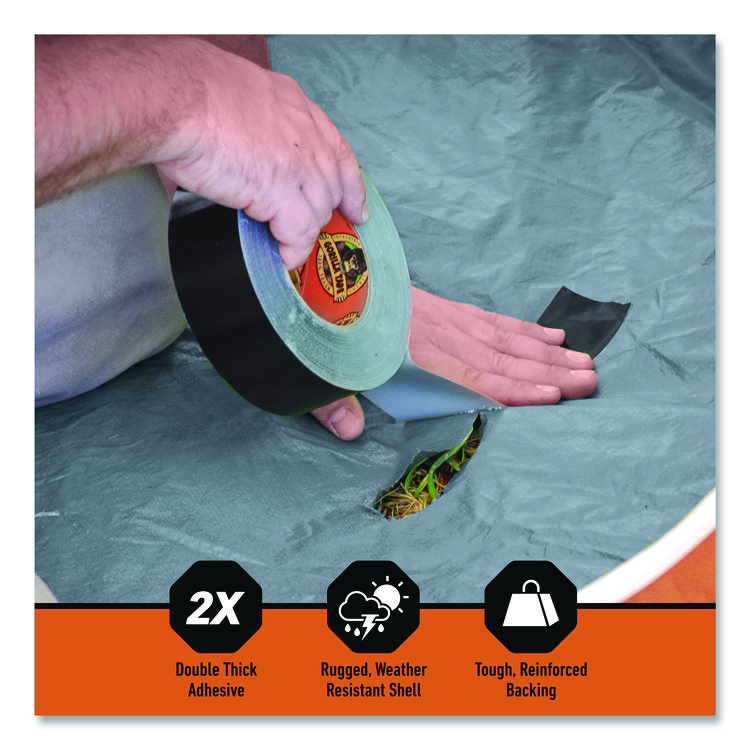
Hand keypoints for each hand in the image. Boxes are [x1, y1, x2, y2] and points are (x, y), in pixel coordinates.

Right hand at [155, 40, 367, 269]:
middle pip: (331, 186)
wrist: (180, 99)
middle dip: (327, 215)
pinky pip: (299, 233)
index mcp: (294, 107)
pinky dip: (291, 250)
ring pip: (318, 212)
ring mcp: (298, 165)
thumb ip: (250, 126)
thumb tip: (233, 153)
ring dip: (302, 233)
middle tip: (314, 233)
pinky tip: (282, 257)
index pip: (337, 150)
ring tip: (284, 244)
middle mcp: (305, 135)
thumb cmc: (190, 91)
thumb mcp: (237, 95)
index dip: (350, 185)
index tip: (355, 205)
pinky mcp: (281, 192)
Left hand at [311, 286, 596, 438]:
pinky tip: (549, 336)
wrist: (325, 271)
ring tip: (582, 362)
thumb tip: (348, 432)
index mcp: (409, 354)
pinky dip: (522, 329)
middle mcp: (436, 335)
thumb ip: (335, 400)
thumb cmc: (327, 327)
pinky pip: (490, 319)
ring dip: (545, 353)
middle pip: (500, 358)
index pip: (471, 377)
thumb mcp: (324, 366)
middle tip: (589, 381)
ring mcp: (444, 318)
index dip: (513, 389)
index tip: (552, 397)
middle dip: (547, 372)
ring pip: (503, 338)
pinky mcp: (443, 307)